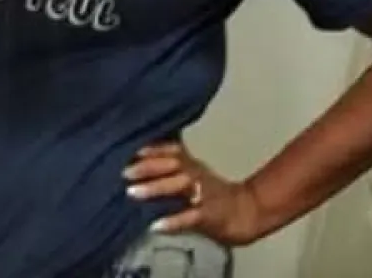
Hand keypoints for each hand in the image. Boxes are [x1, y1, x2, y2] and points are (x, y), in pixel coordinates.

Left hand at [123, 142, 262, 246]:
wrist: (247, 211)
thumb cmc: (212, 192)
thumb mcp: (191, 171)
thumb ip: (169, 163)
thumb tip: (136, 157)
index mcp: (190, 163)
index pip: (169, 149)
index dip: (150, 148)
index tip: (126, 147)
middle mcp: (196, 173)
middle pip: (171, 164)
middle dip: (147, 166)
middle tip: (124, 171)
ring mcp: (204, 193)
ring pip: (179, 186)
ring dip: (155, 189)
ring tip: (132, 193)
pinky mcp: (210, 215)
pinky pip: (190, 217)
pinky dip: (173, 221)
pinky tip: (156, 225)